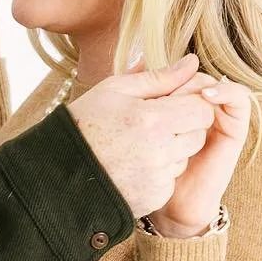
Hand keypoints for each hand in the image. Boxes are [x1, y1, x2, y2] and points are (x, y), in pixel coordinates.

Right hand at [67, 55, 215, 217]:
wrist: (59, 172)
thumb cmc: (85, 124)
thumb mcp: (115, 90)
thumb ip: (159, 77)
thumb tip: (191, 62)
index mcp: (152, 120)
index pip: (203, 110)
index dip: (193, 104)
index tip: (174, 103)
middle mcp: (159, 153)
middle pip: (198, 135)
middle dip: (183, 127)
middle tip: (154, 123)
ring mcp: (157, 179)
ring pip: (184, 158)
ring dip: (171, 150)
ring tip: (138, 145)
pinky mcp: (153, 197)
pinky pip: (169, 180)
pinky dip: (158, 172)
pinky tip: (132, 164)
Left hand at [144, 72, 250, 236]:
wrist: (170, 207)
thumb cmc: (148, 171)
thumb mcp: (138, 126)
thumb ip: (140, 96)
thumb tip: (141, 56)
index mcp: (175, 109)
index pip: (176, 75)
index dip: (167, 75)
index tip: (149, 86)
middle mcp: (197, 111)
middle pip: (195, 77)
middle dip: (181, 80)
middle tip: (166, 92)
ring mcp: (218, 118)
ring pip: (214, 85)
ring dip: (199, 86)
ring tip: (180, 97)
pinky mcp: (234, 130)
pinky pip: (239, 100)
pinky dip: (226, 91)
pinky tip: (206, 96)